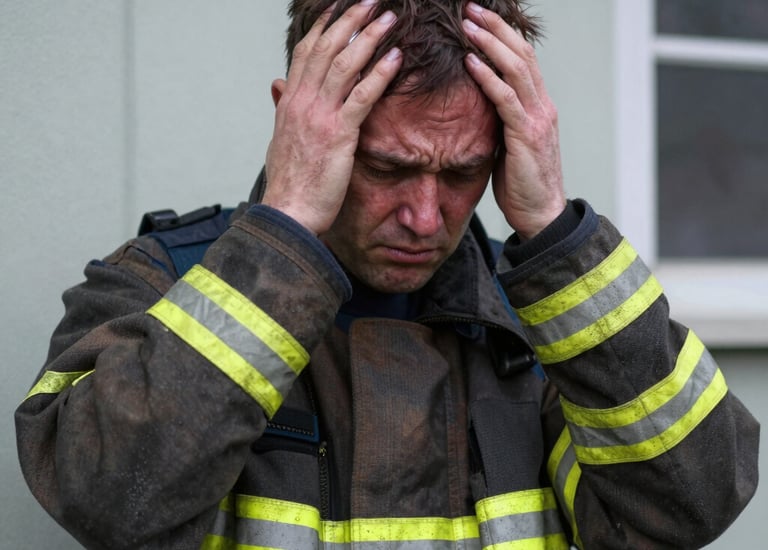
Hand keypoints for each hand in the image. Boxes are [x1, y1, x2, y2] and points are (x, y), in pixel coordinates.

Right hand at [262, 2, 401, 234]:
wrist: (287, 212)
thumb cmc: (289, 182)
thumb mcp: (280, 138)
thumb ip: (282, 108)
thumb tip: (277, 85)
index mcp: (289, 102)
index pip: (307, 52)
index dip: (325, 26)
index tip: (340, 7)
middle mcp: (302, 102)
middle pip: (327, 48)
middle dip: (351, 20)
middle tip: (371, 1)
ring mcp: (319, 116)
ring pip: (345, 64)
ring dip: (370, 37)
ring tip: (390, 18)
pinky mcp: (338, 135)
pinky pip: (362, 96)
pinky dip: (380, 73)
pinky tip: (396, 57)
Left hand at [461, 2, 565, 239]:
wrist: (541, 214)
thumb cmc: (522, 183)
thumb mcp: (510, 144)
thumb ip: (500, 122)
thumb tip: (478, 107)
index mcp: (539, 106)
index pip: (524, 58)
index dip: (503, 34)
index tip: (479, 17)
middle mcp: (542, 105)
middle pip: (522, 53)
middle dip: (496, 27)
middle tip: (471, 8)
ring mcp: (537, 118)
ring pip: (516, 68)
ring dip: (490, 43)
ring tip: (467, 24)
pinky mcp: (526, 135)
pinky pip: (506, 99)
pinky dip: (488, 77)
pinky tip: (470, 61)